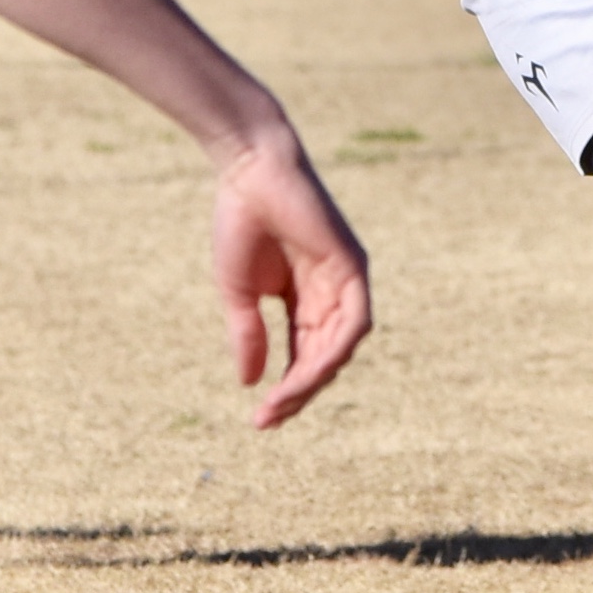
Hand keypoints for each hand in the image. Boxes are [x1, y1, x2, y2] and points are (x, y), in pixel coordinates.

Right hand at [212, 133, 372, 429]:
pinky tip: (305, 374)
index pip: (303, 354)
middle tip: (268, 419)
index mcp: (305, 298)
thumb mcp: (239, 293)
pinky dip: (332, 351)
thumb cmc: (241, 223)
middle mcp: (331, 293)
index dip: (285, 388)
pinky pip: (353, 323)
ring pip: (340, 347)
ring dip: (312, 379)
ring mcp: (345, 281)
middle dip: (298, 392)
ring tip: (281, 403)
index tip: (260, 419)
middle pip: (323, 357)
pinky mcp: (354, 267)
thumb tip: (251, 384)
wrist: (249, 173)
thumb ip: (249, 335)